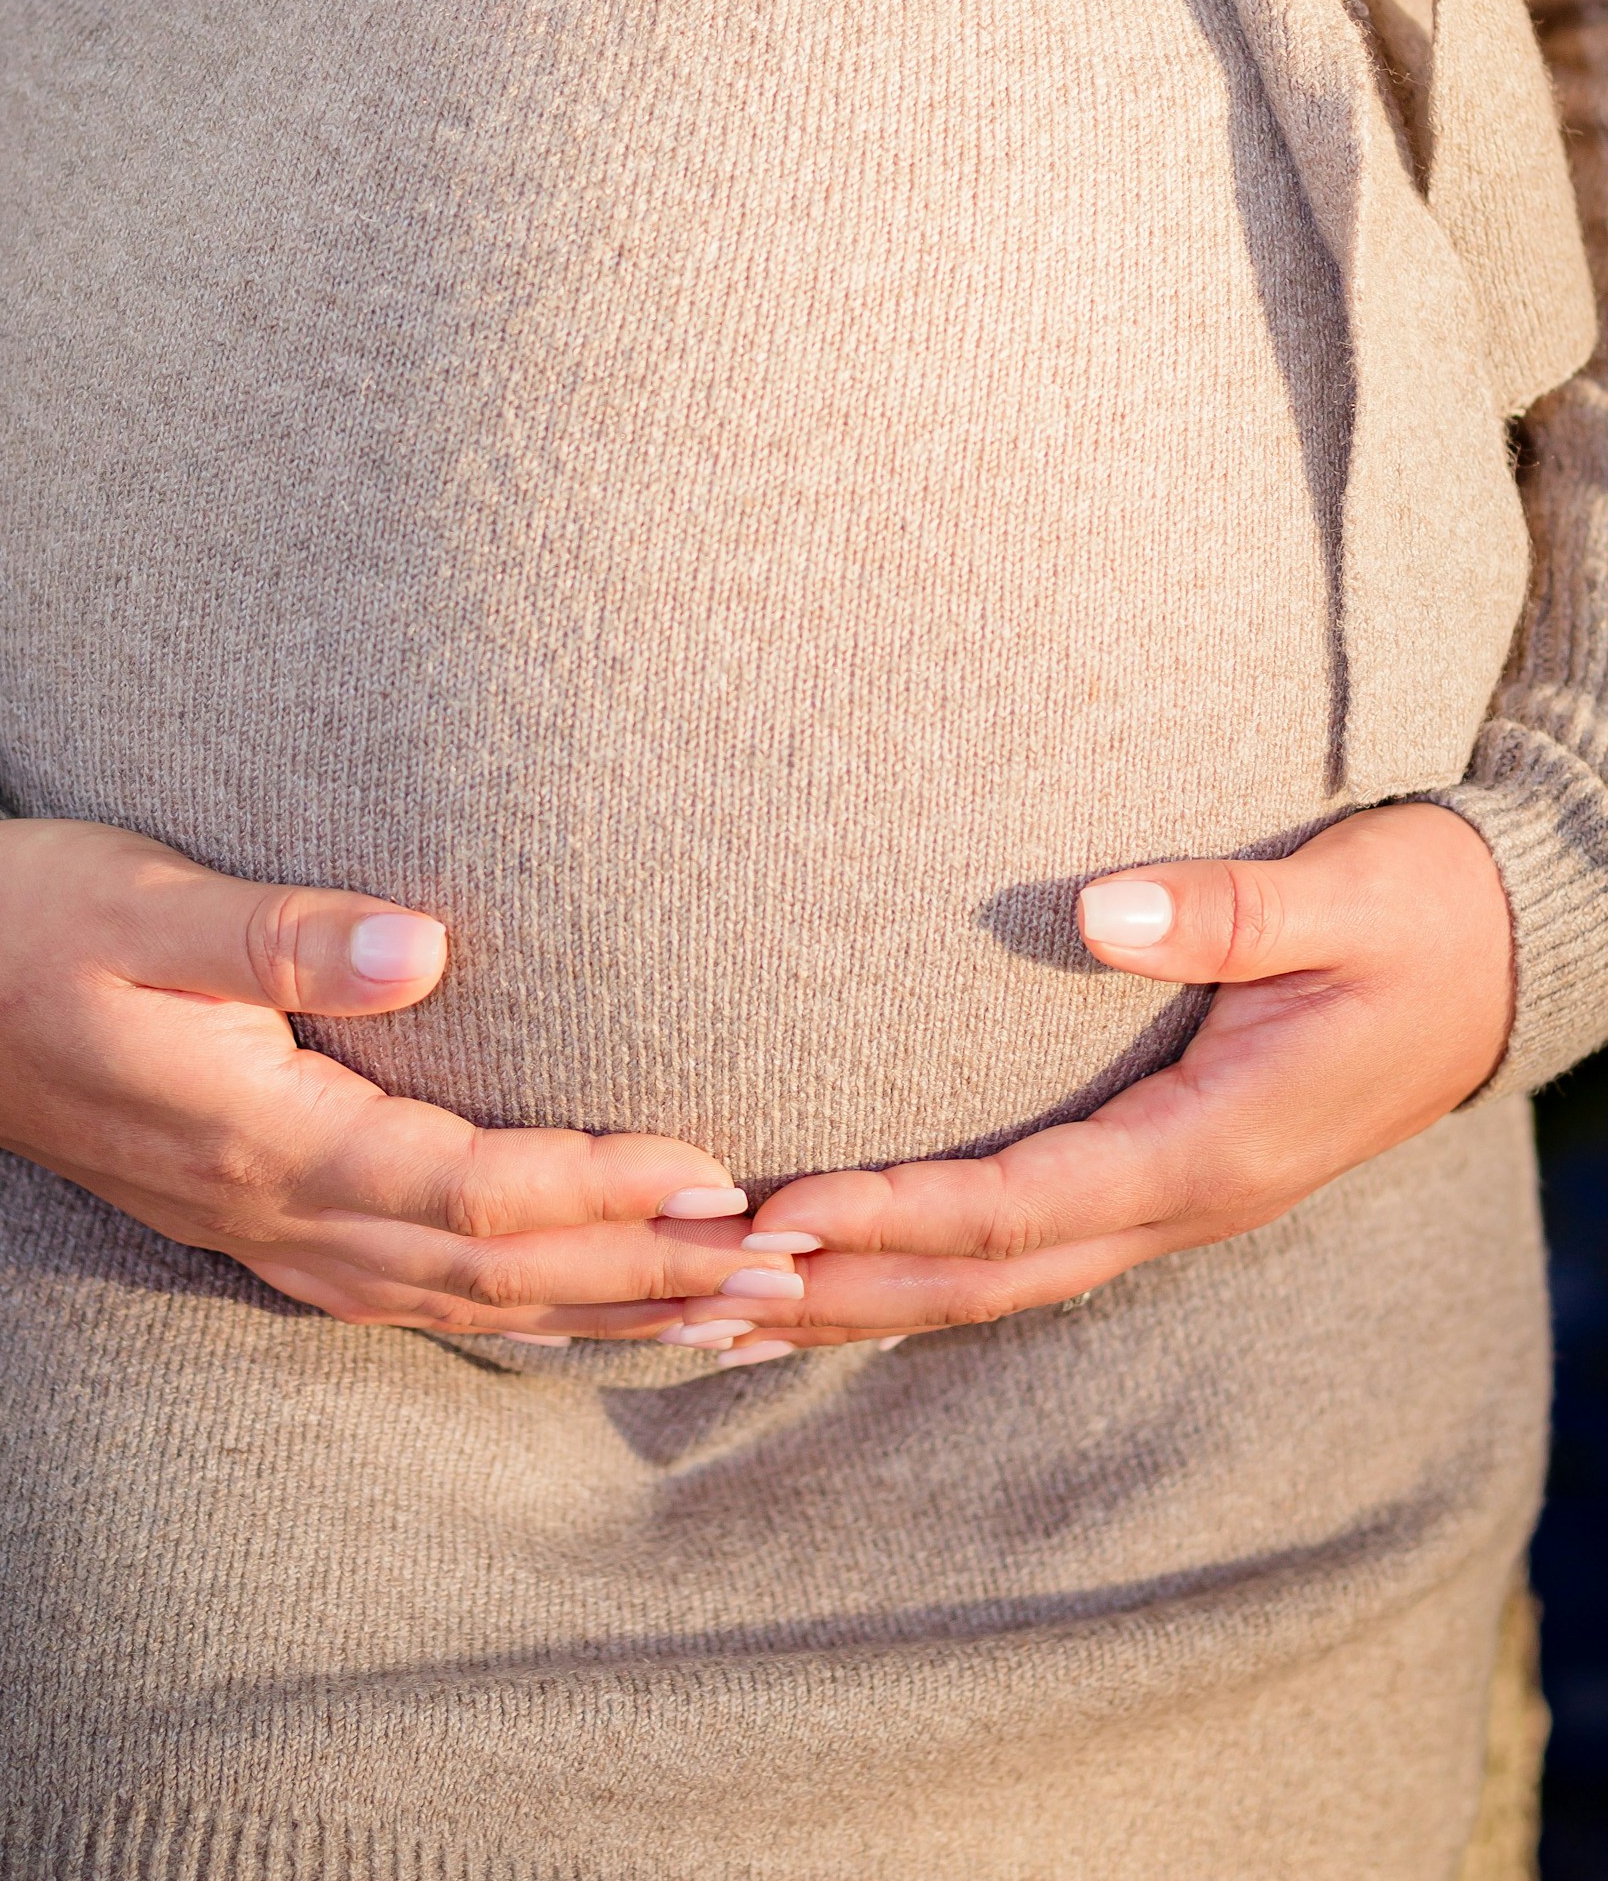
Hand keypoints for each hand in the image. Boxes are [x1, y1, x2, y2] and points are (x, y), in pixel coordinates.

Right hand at [0, 818, 757, 1335]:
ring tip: (734, 1311)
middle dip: (645, 1270)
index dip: (603, 1189)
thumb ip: (285, 931)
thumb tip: (427, 943)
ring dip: (602, 1302)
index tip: (724, 1179)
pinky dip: (520, 1305)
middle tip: (790, 1268)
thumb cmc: (29, 919)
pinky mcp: (257, 1217)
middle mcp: (275, 1209)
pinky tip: (580, 1302)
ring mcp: (263, 1230)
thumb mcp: (147, 904)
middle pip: (494, 1266)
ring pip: (465, 1297)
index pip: (472, 1189)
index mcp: (264, 1138)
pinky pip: (416, 1293)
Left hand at [666, 802, 1514, 1354]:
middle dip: (847, 1290)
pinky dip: (926, 1273)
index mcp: (1215, 1145)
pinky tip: (846, 1278)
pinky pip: (1029, 1251)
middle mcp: (1187, 1200)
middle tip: (703, 1293)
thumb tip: (1098, 908)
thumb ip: (1225, 908)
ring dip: (869, 1304)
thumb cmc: (1425, 914)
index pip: (1023, 1202)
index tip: (783, 1209)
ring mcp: (1179, 1203)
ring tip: (728, 1316)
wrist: (1511, 958)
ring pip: (1001, 1283)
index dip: (898, 1213)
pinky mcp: (1166, 1181)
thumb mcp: (1343, 896)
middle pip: (989, 1277)